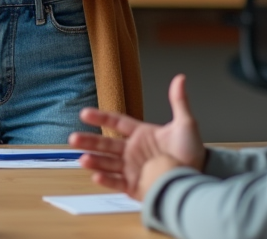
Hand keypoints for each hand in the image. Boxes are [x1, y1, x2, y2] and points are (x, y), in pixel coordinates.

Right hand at [68, 74, 205, 200]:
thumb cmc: (191, 153)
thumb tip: (180, 78)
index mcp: (141, 134)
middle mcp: (132, 151)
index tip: (84, 113)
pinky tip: (96, 176)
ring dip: (95, 161)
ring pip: (108, 163)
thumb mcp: (186, 125)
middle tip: (72, 138)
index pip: (116, 122)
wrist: (194, 181)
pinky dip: (106, 180)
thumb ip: (179, 102)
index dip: (100, 117)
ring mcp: (132, 169)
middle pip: (106, 144)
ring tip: (82, 159)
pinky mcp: (134, 187)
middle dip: (89, 141)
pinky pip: (117, 183)